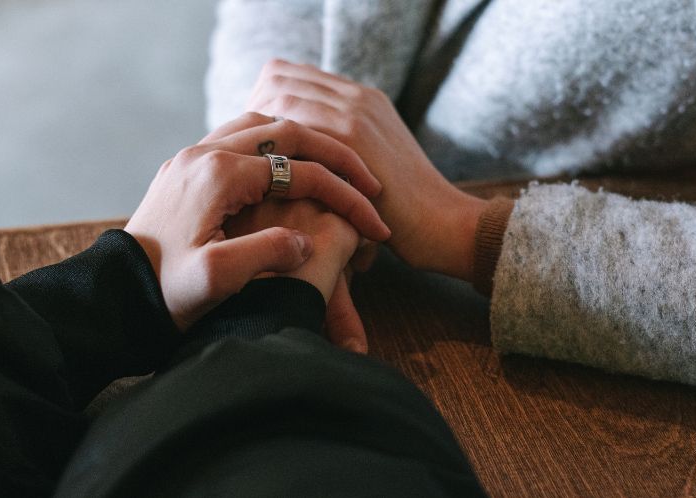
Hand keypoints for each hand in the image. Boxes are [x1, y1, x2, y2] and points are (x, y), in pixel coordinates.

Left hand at [124, 112, 389, 330]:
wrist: (115, 296)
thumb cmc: (164, 293)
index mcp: (219, 175)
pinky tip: (295, 171)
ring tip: (339, 171)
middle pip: (288, 131)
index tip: (376, 224)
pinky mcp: (188, 169)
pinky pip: (243, 138)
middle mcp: (205, 153)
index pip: (302, 172)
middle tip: (370, 182)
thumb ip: (268, 253)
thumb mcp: (218, 280)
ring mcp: (194, 157)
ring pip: (265, 126)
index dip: (347, 197)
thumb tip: (304, 241)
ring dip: (308, 145)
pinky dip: (279, 147)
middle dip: (337, 156)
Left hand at [246, 60, 487, 281]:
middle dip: (254, 114)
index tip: (255, 145)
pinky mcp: (356, 137)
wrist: (445, 224)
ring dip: (262, 132)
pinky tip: (270, 180)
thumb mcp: (368, 167)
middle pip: (278, 77)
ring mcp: (357, 111)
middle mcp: (357, 96)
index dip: (261, 104)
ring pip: (283, 97)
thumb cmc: (401, 211)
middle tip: (250, 155)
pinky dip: (278, 149)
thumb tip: (290, 157)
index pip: (286, 74)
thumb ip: (336, 150)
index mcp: (359, 98)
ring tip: (256, 168)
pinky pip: (298, 124)